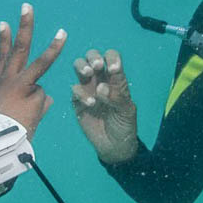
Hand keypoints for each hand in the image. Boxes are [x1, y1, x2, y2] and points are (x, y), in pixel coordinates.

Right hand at [0, 3, 67, 137]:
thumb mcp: (8, 114)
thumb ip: (29, 101)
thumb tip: (47, 96)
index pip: (1, 57)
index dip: (3, 40)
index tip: (3, 23)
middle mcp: (8, 80)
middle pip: (18, 48)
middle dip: (24, 26)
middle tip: (27, 6)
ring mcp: (21, 85)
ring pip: (40, 63)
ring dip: (53, 48)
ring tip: (63, 33)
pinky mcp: (33, 94)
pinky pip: (43, 99)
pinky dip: (39, 110)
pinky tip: (29, 119)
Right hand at [71, 49, 139, 164]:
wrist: (114, 145)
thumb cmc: (124, 124)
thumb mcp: (127, 110)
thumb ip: (117, 97)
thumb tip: (101, 87)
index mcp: (115, 78)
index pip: (112, 58)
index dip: (112, 58)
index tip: (114, 68)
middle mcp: (100, 79)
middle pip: (92, 56)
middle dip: (93, 57)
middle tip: (97, 67)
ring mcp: (88, 88)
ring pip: (79, 67)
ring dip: (82, 66)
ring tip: (88, 74)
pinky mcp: (77, 101)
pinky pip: (75, 89)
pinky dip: (81, 93)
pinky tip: (91, 104)